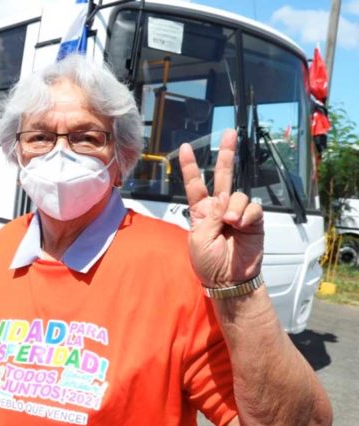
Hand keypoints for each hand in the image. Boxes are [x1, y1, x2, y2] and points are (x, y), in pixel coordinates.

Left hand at [179, 129, 263, 287]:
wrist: (229, 280)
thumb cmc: (208, 263)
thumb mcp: (198, 238)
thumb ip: (210, 217)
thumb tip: (226, 201)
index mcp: (200, 211)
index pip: (194, 184)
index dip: (189, 166)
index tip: (184, 148)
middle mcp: (219, 207)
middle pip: (222, 176)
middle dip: (226, 154)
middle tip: (229, 134)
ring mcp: (237, 212)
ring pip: (237, 194)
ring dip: (233, 206)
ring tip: (229, 223)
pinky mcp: (253, 220)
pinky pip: (252, 207)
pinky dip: (245, 214)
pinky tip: (240, 224)